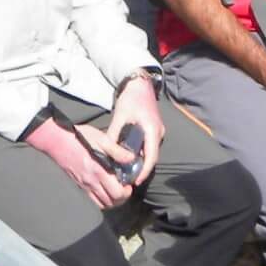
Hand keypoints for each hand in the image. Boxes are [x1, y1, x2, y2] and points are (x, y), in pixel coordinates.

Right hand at [27, 116, 129, 207]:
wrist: (57, 141)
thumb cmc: (78, 138)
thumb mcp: (101, 139)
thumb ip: (117, 151)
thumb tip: (131, 158)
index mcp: (99, 171)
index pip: (116, 193)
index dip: (126, 193)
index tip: (128, 185)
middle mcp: (91, 182)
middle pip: (110, 202)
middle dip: (121, 199)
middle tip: (124, 189)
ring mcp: (84, 185)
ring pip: (101, 204)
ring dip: (111, 201)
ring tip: (115, 192)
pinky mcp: (78, 185)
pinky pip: (91, 200)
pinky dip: (100, 200)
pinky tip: (103, 191)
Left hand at [108, 74, 166, 189]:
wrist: (140, 85)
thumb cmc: (130, 98)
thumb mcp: (119, 116)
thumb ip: (114, 134)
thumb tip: (106, 150)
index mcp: (152, 129)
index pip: (151, 155)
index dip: (144, 170)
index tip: (136, 181)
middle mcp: (158, 132)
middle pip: (152, 156)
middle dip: (142, 170)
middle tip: (129, 180)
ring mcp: (158, 132)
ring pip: (151, 152)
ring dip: (142, 162)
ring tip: (129, 173)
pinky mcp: (154, 131)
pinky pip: (149, 146)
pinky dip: (141, 154)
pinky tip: (131, 159)